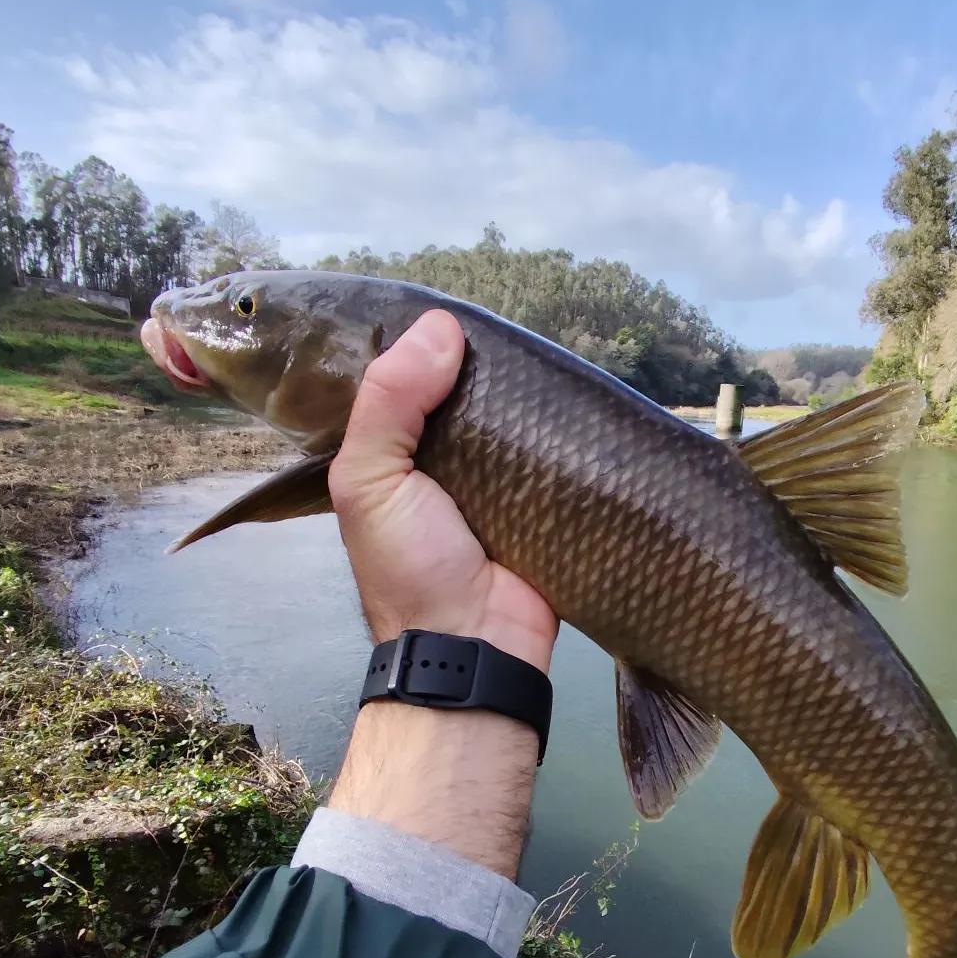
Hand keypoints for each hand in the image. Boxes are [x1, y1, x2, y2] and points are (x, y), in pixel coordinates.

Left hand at [327, 309, 558, 671]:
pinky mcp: (551, 503)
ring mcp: (504, 485)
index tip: (460, 308)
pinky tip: (586, 398)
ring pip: (521, 423)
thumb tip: (441, 326)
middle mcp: (449, 465)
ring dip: (537, 398)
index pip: (412, 386)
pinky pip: (561, 457)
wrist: (479, 649)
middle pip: (473, 398)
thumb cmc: (412, 567)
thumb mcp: (370, 482)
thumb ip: (388, 404)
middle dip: (493, 368)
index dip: (429, 348)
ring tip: (558, 355)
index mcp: (398, 457)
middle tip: (521, 330)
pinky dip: (571, 434)